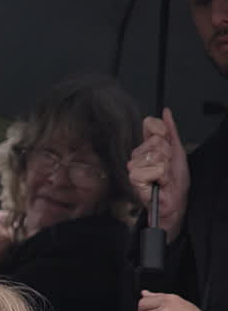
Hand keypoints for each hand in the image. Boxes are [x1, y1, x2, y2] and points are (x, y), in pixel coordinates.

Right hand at [128, 108, 189, 240]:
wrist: (174, 199)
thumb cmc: (175, 180)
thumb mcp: (177, 151)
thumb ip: (171, 130)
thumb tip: (166, 112)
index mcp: (146, 147)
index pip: (150, 126)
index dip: (163, 134)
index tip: (168, 148)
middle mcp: (137, 155)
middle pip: (155, 141)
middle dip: (167, 155)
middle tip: (167, 167)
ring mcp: (134, 166)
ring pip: (154, 155)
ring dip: (165, 167)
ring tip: (163, 176)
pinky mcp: (134, 177)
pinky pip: (154, 169)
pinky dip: (161, 177)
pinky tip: (158, 182)